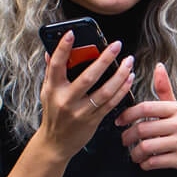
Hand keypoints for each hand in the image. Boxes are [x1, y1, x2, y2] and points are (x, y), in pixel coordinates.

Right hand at [38, 31, 134, 159]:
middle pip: (88, 77)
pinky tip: (128, 79)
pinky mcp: (93, 120)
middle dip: (105, 59)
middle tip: (117, 45)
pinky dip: (122, 90)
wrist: (56, 143)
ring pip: (105, 91)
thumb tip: (50, 51)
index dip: (63, 48)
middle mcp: (66, 100)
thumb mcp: (47, 92)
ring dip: (120, 75)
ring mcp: (81, 111)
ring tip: (128, 62)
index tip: (72, 33)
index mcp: (53, 89)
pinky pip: (111, 103)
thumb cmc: (53, 114)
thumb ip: (50, 71)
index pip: (57, 65)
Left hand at [116, 64, 176, 176]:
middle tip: (124, 141)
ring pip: (146, 147)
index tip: (119, 122)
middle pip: (143, 128)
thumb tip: (159, 66)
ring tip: (134, 154)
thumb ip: (165, 90)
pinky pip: (155, 162)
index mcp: (176, 109)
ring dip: (135, 153)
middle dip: (128, 137)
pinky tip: (145, 163)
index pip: (145, 108)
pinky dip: (145, 164)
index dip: (127, 114)